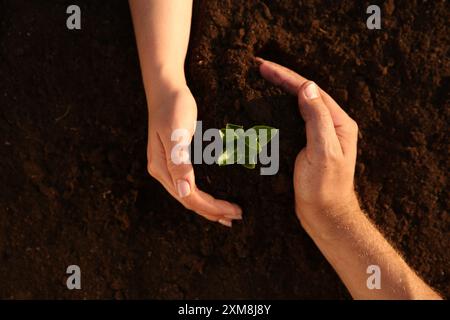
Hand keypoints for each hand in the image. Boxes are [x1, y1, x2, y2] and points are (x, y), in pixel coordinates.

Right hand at [146, 82, 241, 226]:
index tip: (234, 210)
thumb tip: (184, 192)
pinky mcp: (174, 161)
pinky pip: (189, 185)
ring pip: (189, 195)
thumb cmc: (173, 106)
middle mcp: (162, 171)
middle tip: (238, 216)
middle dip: (213, 211)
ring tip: (228, 215)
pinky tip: (214, 198)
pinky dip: (203, 196)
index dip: (212, 208)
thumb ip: (179, 161)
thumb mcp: (177, 132)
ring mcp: (167, 167)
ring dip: (209, 207)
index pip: (189, 197)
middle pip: (189, 200)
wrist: (166, 88)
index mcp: (162, 168)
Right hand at [257, 58, 359, 235]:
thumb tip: (307, 87)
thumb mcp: (323, 152)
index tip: (263, 67)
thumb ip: (316, 119)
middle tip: (258, 67)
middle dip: (281, 79)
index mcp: (338, 123)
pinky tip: (267, 106)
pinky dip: (279, 109)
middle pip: (304, 93)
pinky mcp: (308, 144)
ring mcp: (319, 134)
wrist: (325, 215)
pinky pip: (293, 119)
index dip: (286, 77)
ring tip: (260, 80)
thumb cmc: (324, 188)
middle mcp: (330, 124)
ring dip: (279, 91)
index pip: (310, 91)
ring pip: (298, 105)